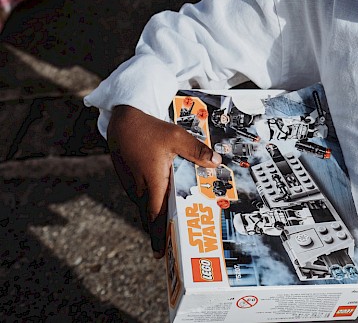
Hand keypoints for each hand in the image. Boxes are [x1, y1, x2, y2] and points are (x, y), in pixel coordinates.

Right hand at [106, 105, 221, 257]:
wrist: (122, 122)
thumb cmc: (149, 130)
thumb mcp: (177, 137)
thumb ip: (197, 151)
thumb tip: (216, 162)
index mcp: (152, 182)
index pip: (155, 216)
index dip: (159, 235)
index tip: (161, 253)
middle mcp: (140, 188)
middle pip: (150, 217)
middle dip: (158, 233)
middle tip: (168, 250)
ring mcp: (132, 185)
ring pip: (145, 207)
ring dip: (154, 219)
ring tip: (168, 231)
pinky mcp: (129, 180)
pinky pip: (141, 197)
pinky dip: (150, 204)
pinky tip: (160, 204)